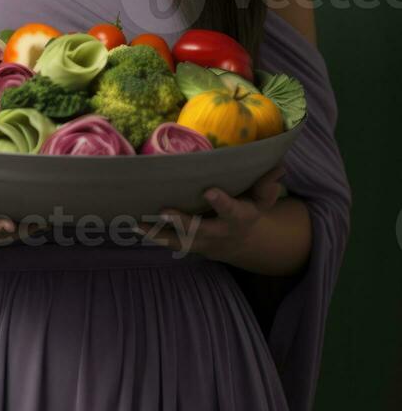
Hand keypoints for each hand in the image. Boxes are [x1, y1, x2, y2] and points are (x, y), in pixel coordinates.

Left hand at [133, 164, 287, 263]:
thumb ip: (267, 184)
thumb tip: (278, 166)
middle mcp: (218, 233)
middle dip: (182, 222)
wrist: (242, 242)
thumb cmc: (250, 208)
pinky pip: (167, 241)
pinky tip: (131, 225)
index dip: (222, 202)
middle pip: (200, 230)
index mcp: (239, 218)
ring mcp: (200, 241)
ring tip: (137, 223)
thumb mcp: (264, 199)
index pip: (232, 211)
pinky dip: (150, 235)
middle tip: (164, 210)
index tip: (210, 190)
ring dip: (158, 232)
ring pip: (178, 240)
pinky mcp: (186, 244)